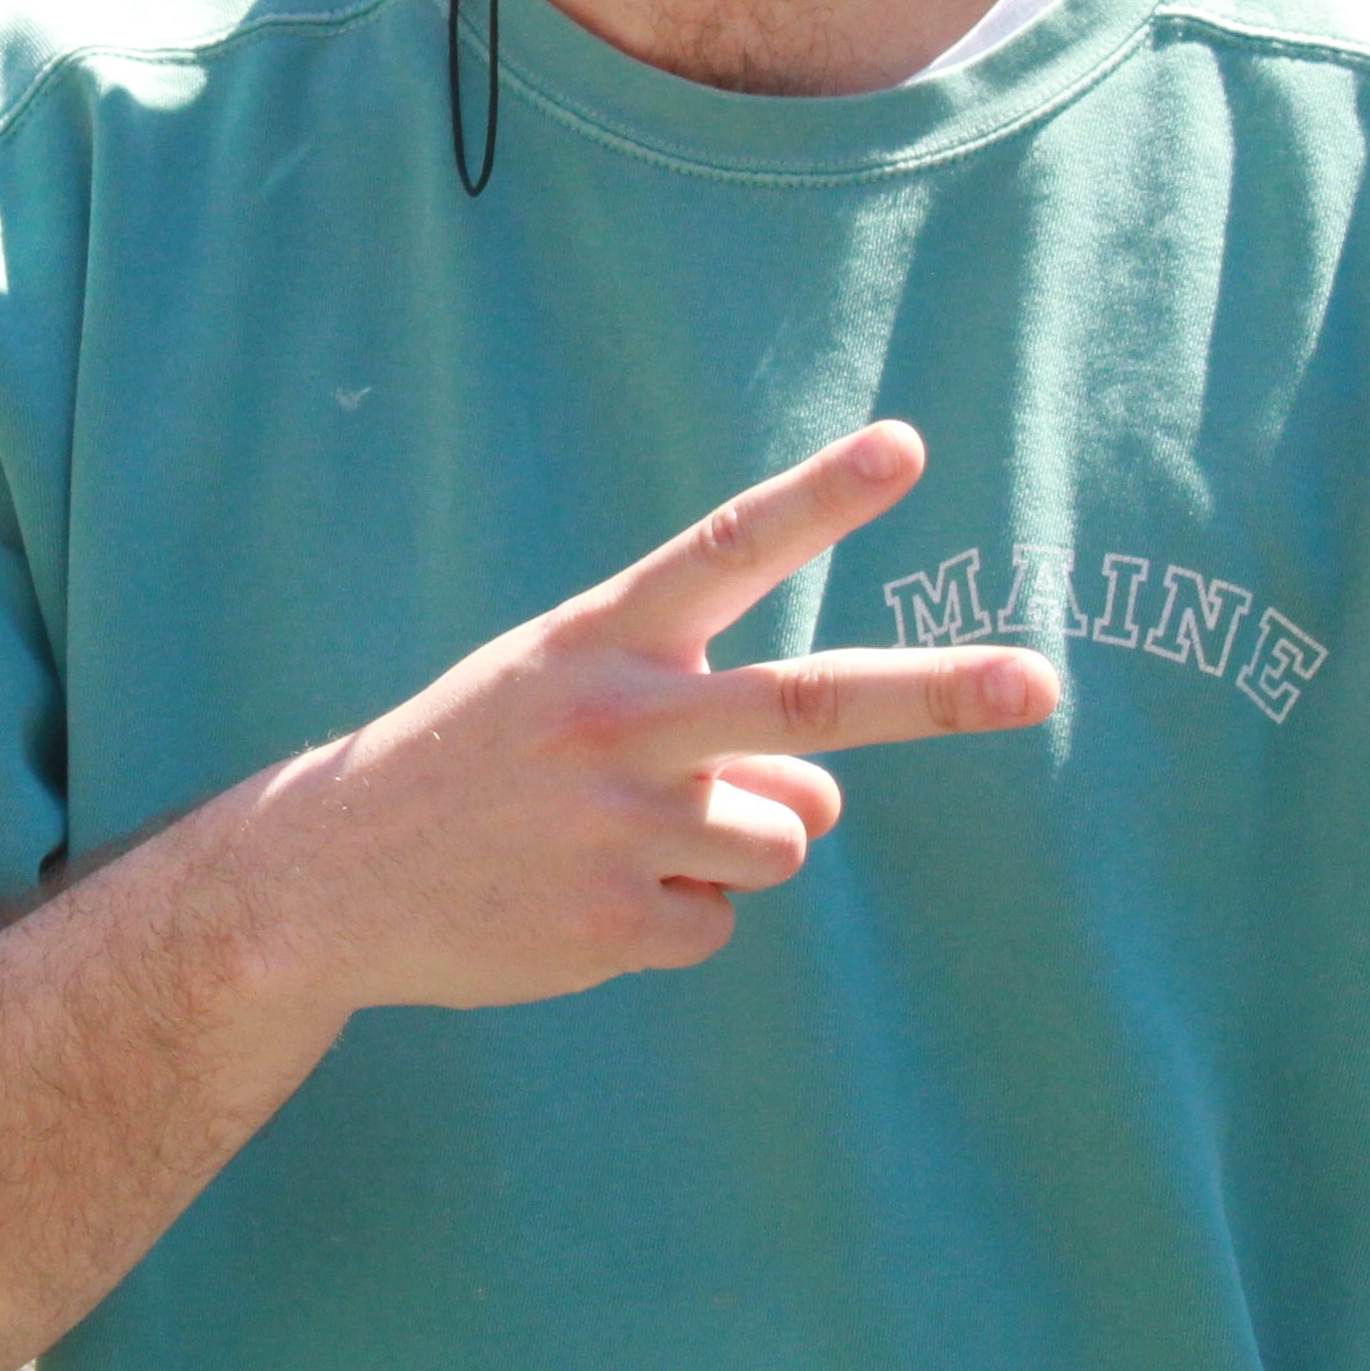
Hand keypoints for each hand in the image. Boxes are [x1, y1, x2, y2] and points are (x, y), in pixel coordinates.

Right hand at [216, 423, 1058, 1016]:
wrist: (327, 876)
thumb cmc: (480, 764)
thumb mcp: (569, 696)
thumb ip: (708, 719)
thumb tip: (824, 799)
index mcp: (602, 638)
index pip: (729, 548)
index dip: (821, 497)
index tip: (909, 446)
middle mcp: (618, 721)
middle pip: (809, 705)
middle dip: (936, 693)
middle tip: (1041, 681)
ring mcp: (616, 828)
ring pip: (786, 835)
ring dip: (738, 844)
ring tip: (623, 837)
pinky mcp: (610, 923)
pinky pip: (719, 922)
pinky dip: (675, 917)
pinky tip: (584, 897)